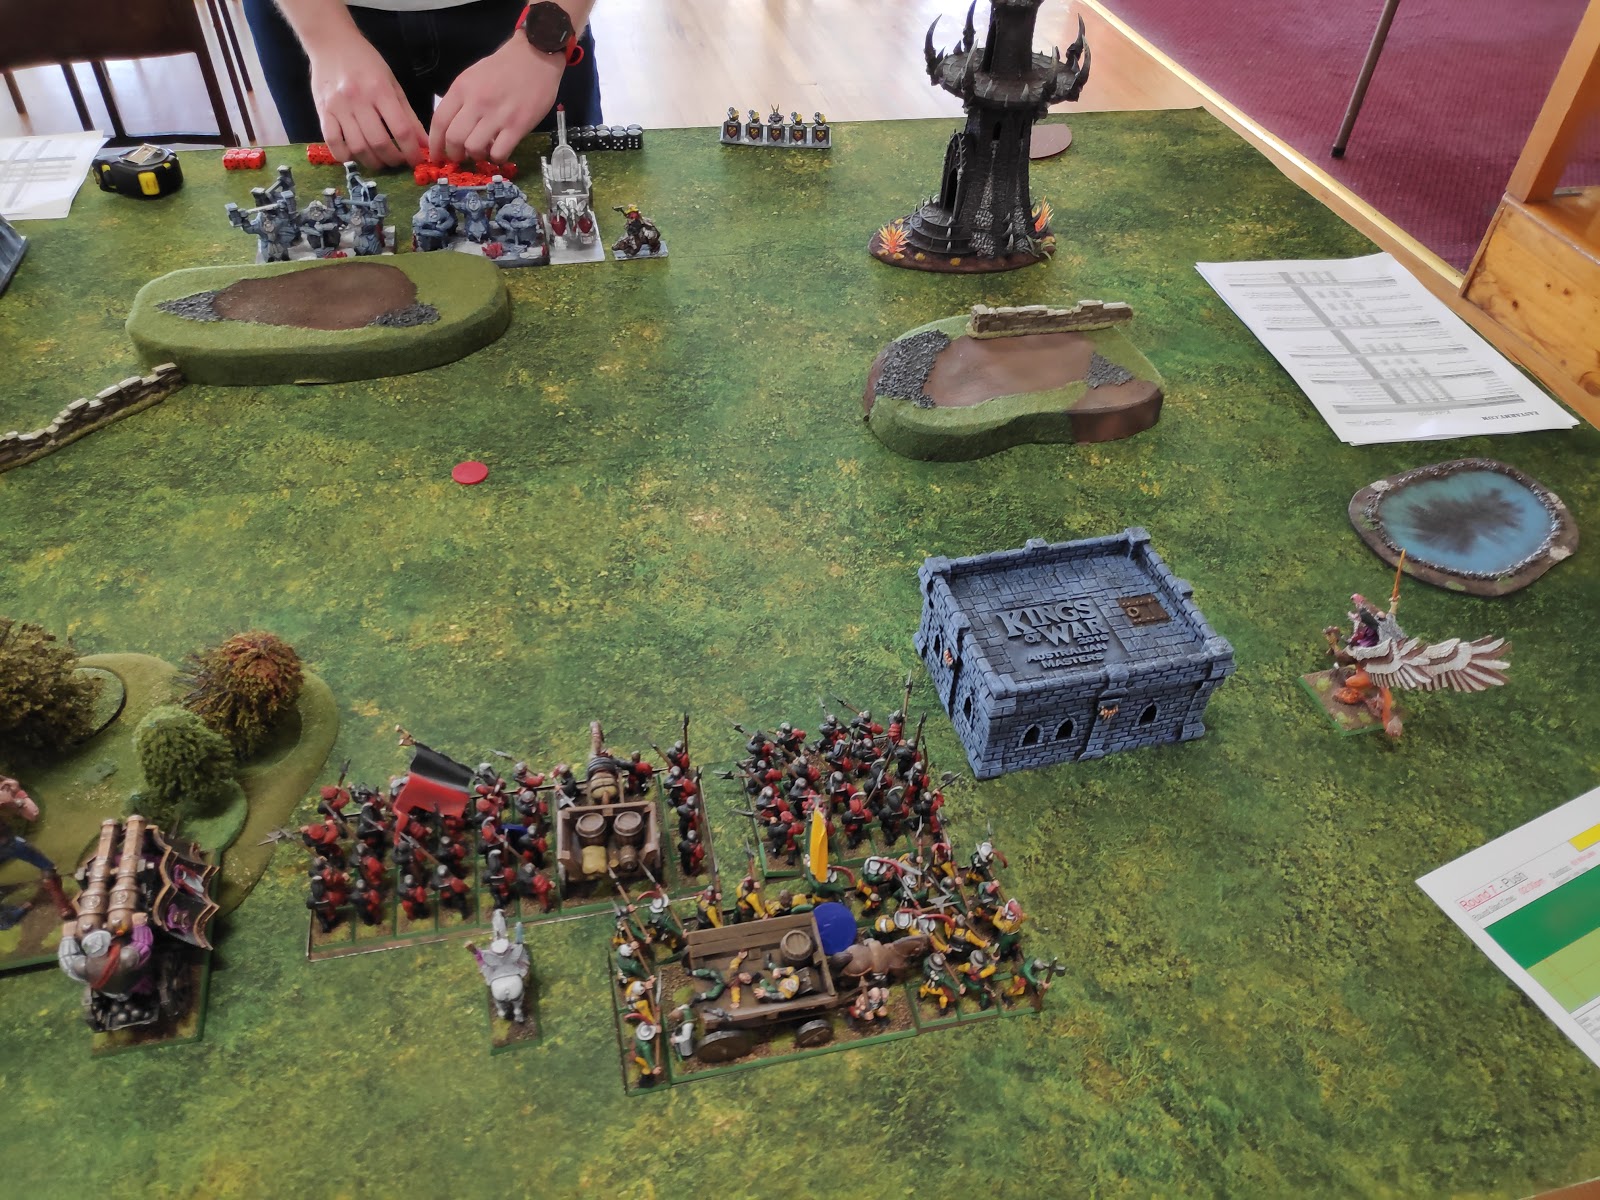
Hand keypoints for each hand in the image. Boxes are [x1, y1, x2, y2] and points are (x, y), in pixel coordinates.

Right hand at [308, 34, 426, 169]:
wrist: (331, 42)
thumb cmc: (366, 62)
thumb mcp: (392, 83)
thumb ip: (408, 115)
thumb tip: (424, 144)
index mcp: (380, 90)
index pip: (401, 130)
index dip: (412, 151)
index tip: (416, 161)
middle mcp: (358, 99)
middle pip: (379, 143)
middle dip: (393, 160)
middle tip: (398, 161)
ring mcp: (338, 107)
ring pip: (357, 147)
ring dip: (372, 162)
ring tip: (380, 161)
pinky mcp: (322, 112)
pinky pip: (333, 143)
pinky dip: (345, 156)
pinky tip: (355, 155)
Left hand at [430, 38, 563, 164]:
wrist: (535, 56)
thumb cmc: (504, 66)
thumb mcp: (473, 76)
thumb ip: (461, 99)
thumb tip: (452, 127)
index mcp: (462, 88)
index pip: (439, 121)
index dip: (435, 143)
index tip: (436, 155)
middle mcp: (477, 102)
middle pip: (454, 139)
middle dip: (454, 154)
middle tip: (460, 157)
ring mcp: (498, 115)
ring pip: (474, 148)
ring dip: (476, 156)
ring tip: (482, 152)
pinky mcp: (518, 126)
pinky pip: (499, 153)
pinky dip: (496, 158)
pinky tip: (499, 152)